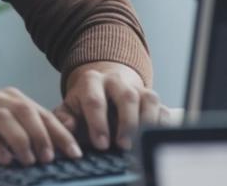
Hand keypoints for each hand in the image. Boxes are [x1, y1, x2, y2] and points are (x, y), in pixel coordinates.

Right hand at [0, 87, 83, 165]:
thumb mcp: (0, 124)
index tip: (76, 152)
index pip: (41, 113)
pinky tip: (6, 160)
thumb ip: (24, 132)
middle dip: (44, 135)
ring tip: (31, 160)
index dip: (60, 133)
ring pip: (5, 120)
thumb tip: (55, 150)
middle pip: (26, 112)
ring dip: (21, 140)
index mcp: (10, 99)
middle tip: (54, 158)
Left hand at [53, 61, 167, 150]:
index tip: (101, 144)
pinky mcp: (152, 98)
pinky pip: (162, 107)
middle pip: (126, 97)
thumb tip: (67, 126)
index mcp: (91, 81)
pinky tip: (155, 138)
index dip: (98, 124)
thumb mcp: (69, 108)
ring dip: (147, 123)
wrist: (104, 86)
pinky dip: (162, 123)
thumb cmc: (84, 104)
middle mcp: (116, 80)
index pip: (95, 101)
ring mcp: (136, 87)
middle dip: (127, 123)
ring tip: (141, 143)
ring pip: (148, 99)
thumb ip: (64, 118)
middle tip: (124, 146)